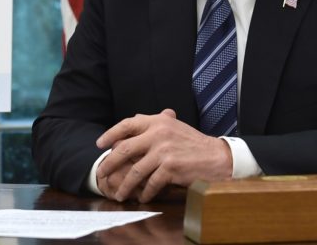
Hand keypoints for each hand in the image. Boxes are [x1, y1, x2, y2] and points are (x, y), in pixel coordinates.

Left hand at [95, 109, 231, 202]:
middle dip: (109, 163)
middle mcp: (158, 134)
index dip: (110, 134)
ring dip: (125, 185)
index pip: (127, 124)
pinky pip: (151, 183)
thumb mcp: (173, 127)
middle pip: (124, 149)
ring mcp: (164, 151)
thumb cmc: (193, 144)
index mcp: (157, 122)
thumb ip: (154, 124)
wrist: (218, 158)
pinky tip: (142, 197)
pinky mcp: (171, 167)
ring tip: (119, 193)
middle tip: (101, 173)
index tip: (99, 145)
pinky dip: (145, 192)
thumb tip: (133, 120)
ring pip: (135, 170)